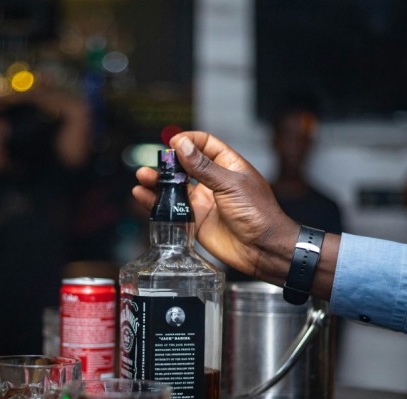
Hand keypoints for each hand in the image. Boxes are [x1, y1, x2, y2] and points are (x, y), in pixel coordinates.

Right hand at [133, 132, 299, 281]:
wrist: (263, 249)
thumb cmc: (258, 214)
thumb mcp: (230, 184)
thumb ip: (203, 167)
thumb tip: (182, 145)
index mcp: (228, 165)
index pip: (204, 144)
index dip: (188, 141)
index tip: (173, 143)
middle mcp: (213, 182)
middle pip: (185, 165)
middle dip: (167, 162)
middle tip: (155, 164)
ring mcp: (203, 201)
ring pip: (175, 187)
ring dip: (158, 181)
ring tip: (143, 177)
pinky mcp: (195, 220)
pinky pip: (173, 208)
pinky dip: (156, 202)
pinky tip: (142, 196)